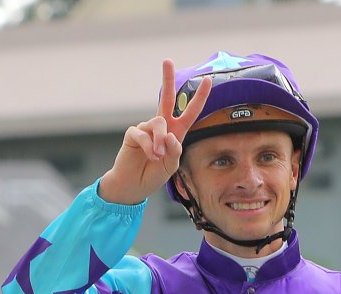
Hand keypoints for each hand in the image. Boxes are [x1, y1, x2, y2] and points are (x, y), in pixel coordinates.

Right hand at [97, 59, 212, 203]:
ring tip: (157, 156)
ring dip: (160, 140)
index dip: (199, 97)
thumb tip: (170, 135)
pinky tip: (149, 156)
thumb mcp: (171, 166)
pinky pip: (143, 134)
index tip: (207, 80)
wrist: (134, 186)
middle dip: (167, 79)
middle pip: (166, 98)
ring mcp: (146, 128)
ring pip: (158, 123)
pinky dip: (148, 146)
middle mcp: (161, 126)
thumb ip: (175, 151)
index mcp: (176, 132)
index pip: (190, 111)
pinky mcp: (133, 133)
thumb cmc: (153, 175)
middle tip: (167, 61)